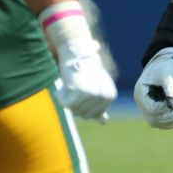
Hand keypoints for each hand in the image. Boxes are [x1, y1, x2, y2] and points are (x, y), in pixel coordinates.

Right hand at [40, 0, 115, 122]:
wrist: (77, 50)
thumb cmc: (86, 68)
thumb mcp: (97, 87)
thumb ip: (100, 106)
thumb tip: (104, 122)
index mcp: (110, 95)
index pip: (93, 115)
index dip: (83, 106)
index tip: (82, 91)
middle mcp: (103, 96)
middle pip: (83, 114)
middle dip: (76, 104)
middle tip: (75, 87)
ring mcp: (92, 95)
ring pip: (74, 110)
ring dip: (69, 100)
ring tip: (72, 85)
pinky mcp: (78, 93)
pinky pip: (66, 104)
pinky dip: (62, 96)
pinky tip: (66, 85)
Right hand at [134, 47, 172, 128]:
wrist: (168, 56)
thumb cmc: (167, 64)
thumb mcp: (169, 75)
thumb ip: (172, 89)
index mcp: (141, 92)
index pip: (152, 111)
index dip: (166, 112)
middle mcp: (142, 99)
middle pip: (153, 119)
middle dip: (169, 119)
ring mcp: (147, 103)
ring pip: (156, 121)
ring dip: (170, 122)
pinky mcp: (154, 104)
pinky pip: (159, 118)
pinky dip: (170, 121)